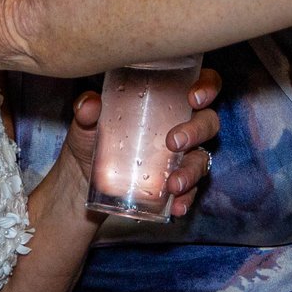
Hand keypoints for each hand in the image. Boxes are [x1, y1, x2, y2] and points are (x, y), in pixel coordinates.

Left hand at [59, 65, 219, 219]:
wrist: (83, 178)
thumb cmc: (92, 137)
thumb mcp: (86, 122)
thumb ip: (86, 110)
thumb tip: (89, 103)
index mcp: (167, 99)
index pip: (200, 85)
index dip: (207, 86)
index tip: (194, 97)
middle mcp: (181, 125)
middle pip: (208, 122)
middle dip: (197, 130)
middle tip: (174, 142)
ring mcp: (182, 156)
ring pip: (201, 158)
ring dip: (192, 171)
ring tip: (174, 184)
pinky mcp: (177, 182)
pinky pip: (192, 191)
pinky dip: (186, 199)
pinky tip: (176, 206)